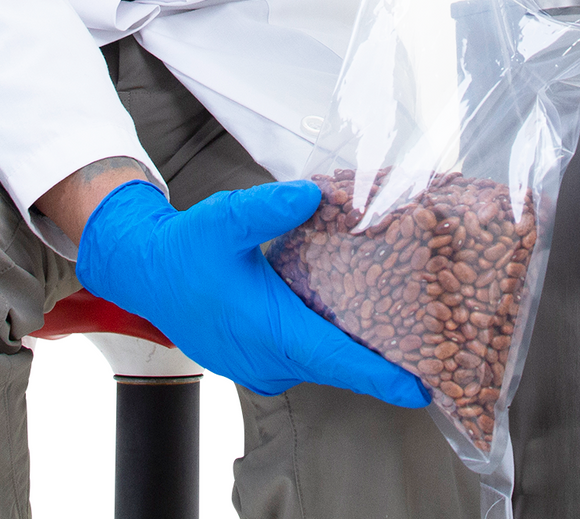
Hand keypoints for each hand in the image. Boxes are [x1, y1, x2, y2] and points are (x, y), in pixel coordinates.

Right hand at [76, 179, 428, 405]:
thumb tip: (313, 194)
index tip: (422, 385)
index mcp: (270, 332)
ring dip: (357, 349)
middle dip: (384, 358)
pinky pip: (305, 359)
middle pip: (340, 365)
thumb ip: (270, 207)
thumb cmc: (186, 251)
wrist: (147, 272)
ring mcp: (262, 366)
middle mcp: (269, 359)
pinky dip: (330, 343)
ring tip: (403, 326)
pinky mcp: (257, 361)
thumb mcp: (226, 219)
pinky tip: (354, 317)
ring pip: (323, 363)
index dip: (382, 374)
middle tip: (432, 343)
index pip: (338, 361)